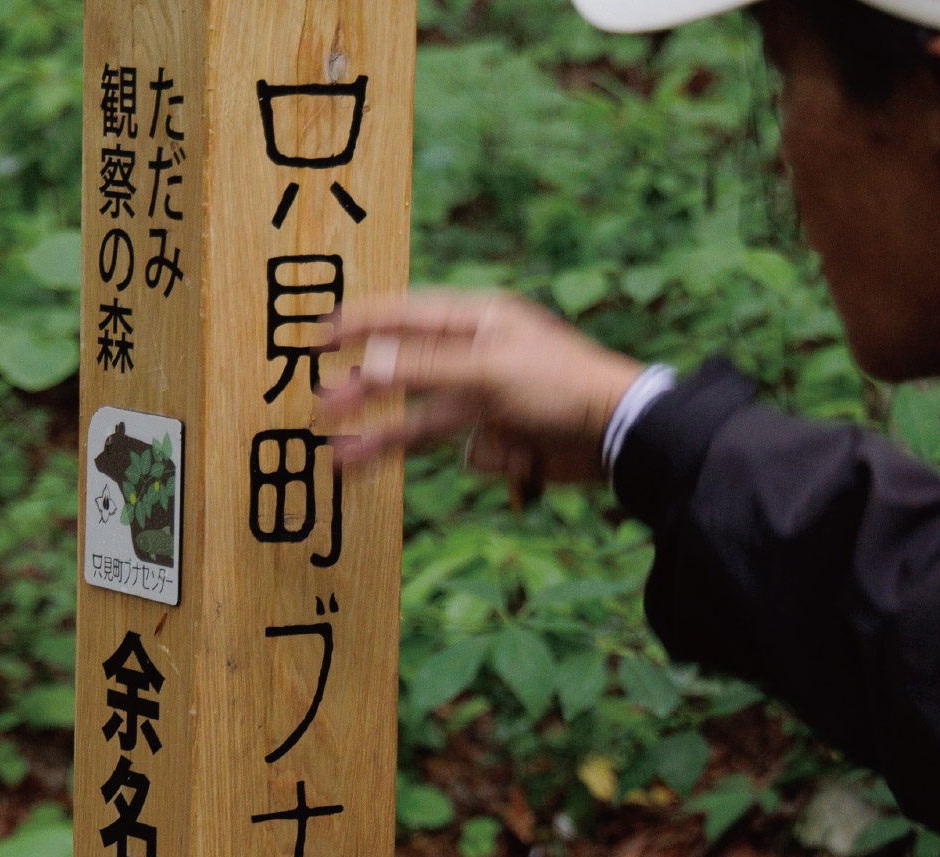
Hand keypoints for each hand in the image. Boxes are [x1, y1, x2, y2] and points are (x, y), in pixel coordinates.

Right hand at [315, 290, 645, 486]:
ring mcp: (487, 399)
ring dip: (384, 436)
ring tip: (340, 456)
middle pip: (408, 371)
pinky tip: (518, 455)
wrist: (618, 437)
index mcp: (480, 321)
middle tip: (321, 404)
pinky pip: (464, 449)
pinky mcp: (498, 437)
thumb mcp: (488, 369)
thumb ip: (424, 367)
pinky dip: (483, 457)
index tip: (321, 335)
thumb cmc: (562, 384)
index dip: (363, 324)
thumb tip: (367, 362)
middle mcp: (479, 356)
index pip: (408, 317)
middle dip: (365, 390)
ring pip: (423, 418)